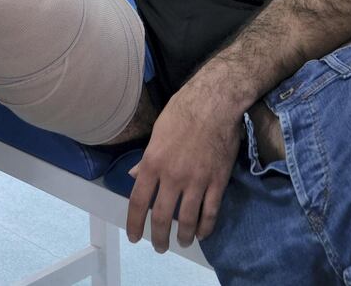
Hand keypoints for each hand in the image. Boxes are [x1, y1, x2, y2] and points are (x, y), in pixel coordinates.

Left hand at [125, 78, 240, 252]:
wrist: (213, 103)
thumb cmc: (181, 112)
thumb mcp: (156, 133)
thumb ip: (146, 160)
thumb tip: (133, 177)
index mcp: (153, 162)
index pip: (138, 201)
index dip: (135, 223)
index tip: (134, 237)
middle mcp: (172, 176)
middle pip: (162, 217)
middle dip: (158, 237)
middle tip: (159, 246)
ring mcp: (196, 181)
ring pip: (188, 221)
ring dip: (183, 237)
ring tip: (181, 242)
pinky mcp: (217, 183)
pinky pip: (210, 213)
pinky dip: (206, 228)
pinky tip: (202, 233)